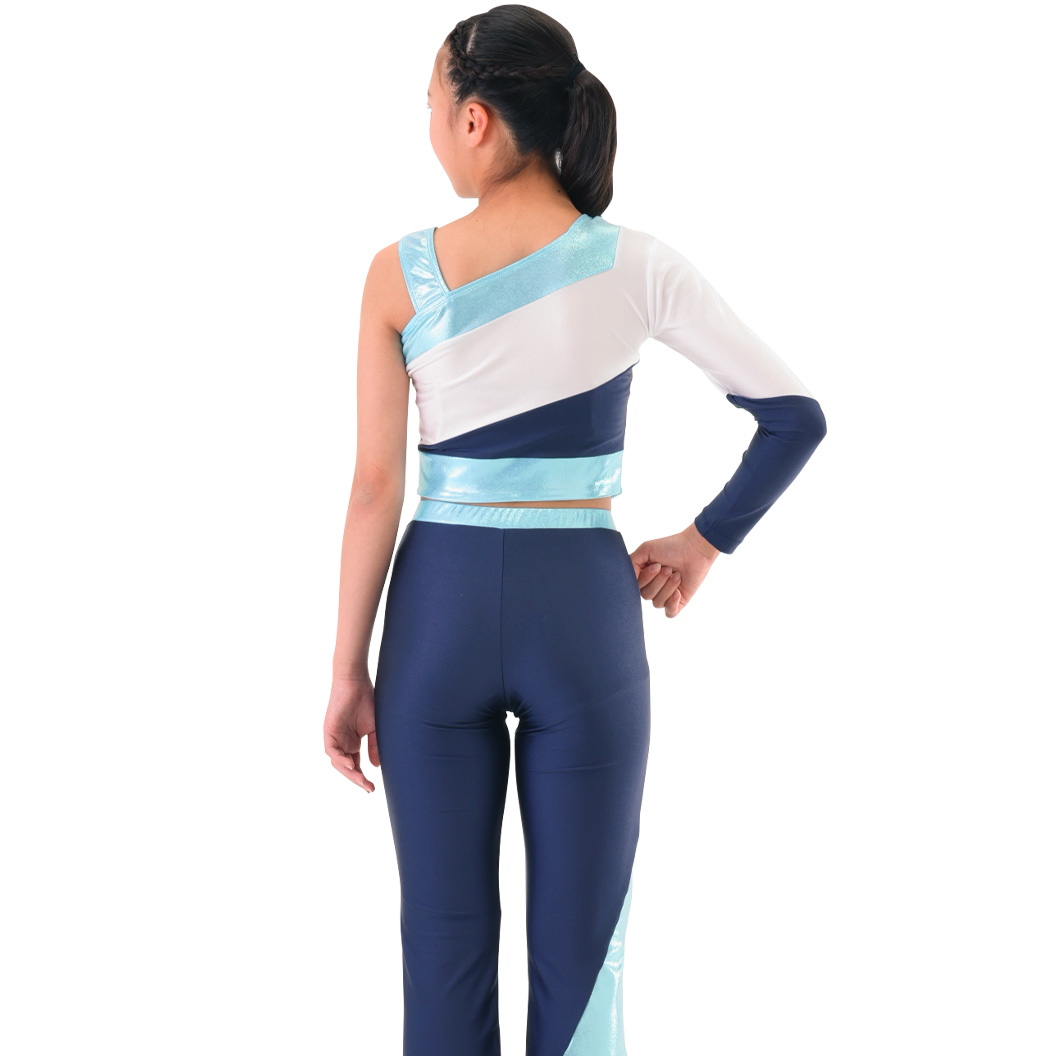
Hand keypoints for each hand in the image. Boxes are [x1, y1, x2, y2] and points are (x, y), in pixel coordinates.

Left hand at [324, 675, 379, 792]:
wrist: (356, 682)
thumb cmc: (367, 701)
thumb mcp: (374, 728)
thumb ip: (374, 746)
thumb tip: (375, 766)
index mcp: (352, 742)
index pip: (356, 765)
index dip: (363, 777)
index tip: (372, 788)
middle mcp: (342, 742)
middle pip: (347, 767)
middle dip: (357, 779)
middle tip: (368, 788)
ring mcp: (335, 737)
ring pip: (338, 762)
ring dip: (349, 773)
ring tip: (361, 780)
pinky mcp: (329, 731)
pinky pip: (332, 751)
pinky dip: (340, 759)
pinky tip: (351, 764)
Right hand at [628, 523, 721, 617]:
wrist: (695, 549)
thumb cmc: (671, 546)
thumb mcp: (646, 549)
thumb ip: (630, 563)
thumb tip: (628, 581)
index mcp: (643, 575)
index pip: (635, 587)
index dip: (646, 578)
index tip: (656, 565)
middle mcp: (653, 586)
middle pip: (646, 595)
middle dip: (658, 581)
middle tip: (668, 568)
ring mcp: (666, 595)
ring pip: (657, 603)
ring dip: (668, 587)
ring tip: (677, 575)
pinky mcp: (679, 602)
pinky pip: (669, 613)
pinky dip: (672, 603)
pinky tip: (678, 592)